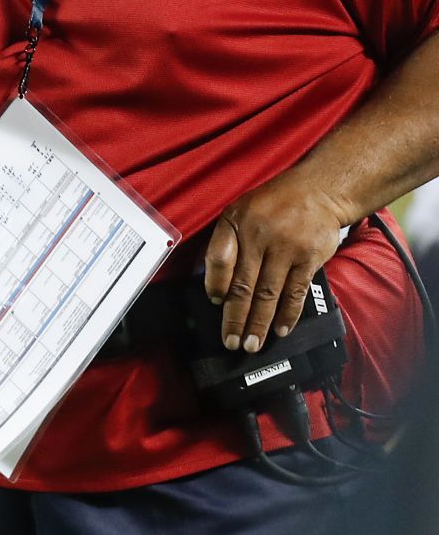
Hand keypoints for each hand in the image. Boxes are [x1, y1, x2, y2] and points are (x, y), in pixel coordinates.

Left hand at [203, 173, 351, 352]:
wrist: (320, 190)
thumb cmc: (274, 204)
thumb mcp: (240, 211)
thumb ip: (227, 242)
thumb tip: (218, 286)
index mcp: (236, 223)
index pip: (218, 259)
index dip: (215, 284)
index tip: (215, 303)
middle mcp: (259, 236)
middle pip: (243, 284)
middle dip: (235, 318)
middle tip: (231, 342)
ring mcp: (286, 248)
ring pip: (268, 293)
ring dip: (259, 323)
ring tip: (252, 344)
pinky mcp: (309, 258)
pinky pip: (295, 292)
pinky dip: (288, 314)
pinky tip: (281, 330)